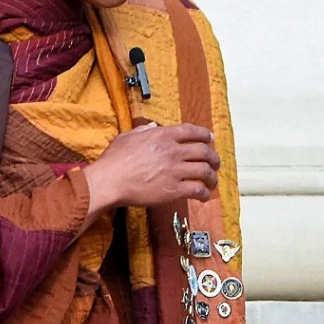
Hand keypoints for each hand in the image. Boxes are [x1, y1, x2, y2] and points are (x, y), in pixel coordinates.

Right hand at [86, 120, 219, 219]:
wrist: (108, 182)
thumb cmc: (113, 161)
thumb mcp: (127, 137)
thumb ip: (143, 131)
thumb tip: (153, 127)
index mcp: (163, 136)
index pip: (194, 132)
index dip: (206, 135)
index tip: (210, 140)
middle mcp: (173, 151)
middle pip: (205, 151)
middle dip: (214, 158)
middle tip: (215, 163)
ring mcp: (175, 170)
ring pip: (205, 171)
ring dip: (212, 177)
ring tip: (212, 182)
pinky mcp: (173, 189)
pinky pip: (197, 189)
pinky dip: (204, 193)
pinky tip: (203, 196)